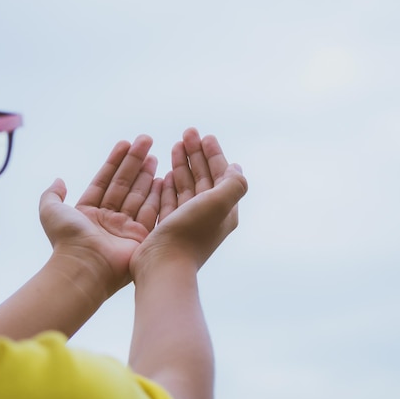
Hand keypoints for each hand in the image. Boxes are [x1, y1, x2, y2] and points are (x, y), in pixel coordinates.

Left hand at [39, 135, 161, 296]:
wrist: (85, 267)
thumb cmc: (67, 240)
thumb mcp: (50, 211)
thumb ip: (52, 194)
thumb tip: (59, 180)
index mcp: (89, 213)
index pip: (105, 180)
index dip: (115, 161)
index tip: (125, 143)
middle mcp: (109, 220)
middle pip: (125, 184)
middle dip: (135, 161)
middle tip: (146, 140)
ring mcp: (126, 229)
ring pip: (139, 195)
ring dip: (147, 174)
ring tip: (154, 154)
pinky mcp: (141, 237)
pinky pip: (152, 212)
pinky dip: (158, 195)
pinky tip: (164, 178)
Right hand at [130, 128, 247, 278]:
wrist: (163, 265)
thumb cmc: (190, 233)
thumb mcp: (219, 203)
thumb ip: (233, 184)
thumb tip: (236, 168)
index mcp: (224, 210)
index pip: (221, 175)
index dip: (214, 154)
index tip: (205, 136)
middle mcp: (208, 215)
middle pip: (204, 177)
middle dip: (197, 155)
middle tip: (188, 133)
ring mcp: (188, 222)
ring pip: (187, 187)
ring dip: (182, 166)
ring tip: (174, 146)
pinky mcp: (169, 227)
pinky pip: (171, 200)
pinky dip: (169, 185)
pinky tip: (164, 175)